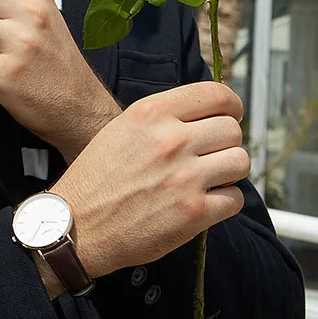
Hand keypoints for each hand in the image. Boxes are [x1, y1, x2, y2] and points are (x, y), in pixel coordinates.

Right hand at [54, 82, 249, 278]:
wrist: (78, 224)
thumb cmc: (97, 177)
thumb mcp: (122, 128)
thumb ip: (163, 118)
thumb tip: (204, 116)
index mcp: (151, 113)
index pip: (217, 95)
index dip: (231, 106)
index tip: (229, 116)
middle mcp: (171, 140)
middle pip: (233, 129)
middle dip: (225, 142)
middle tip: (210, 154)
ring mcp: (185, 177)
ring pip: (240, 162)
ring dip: (228, 171)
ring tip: (207, 178)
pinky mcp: (194, 213)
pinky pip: (235, 199)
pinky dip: (223, 201)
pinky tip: (201, 200)